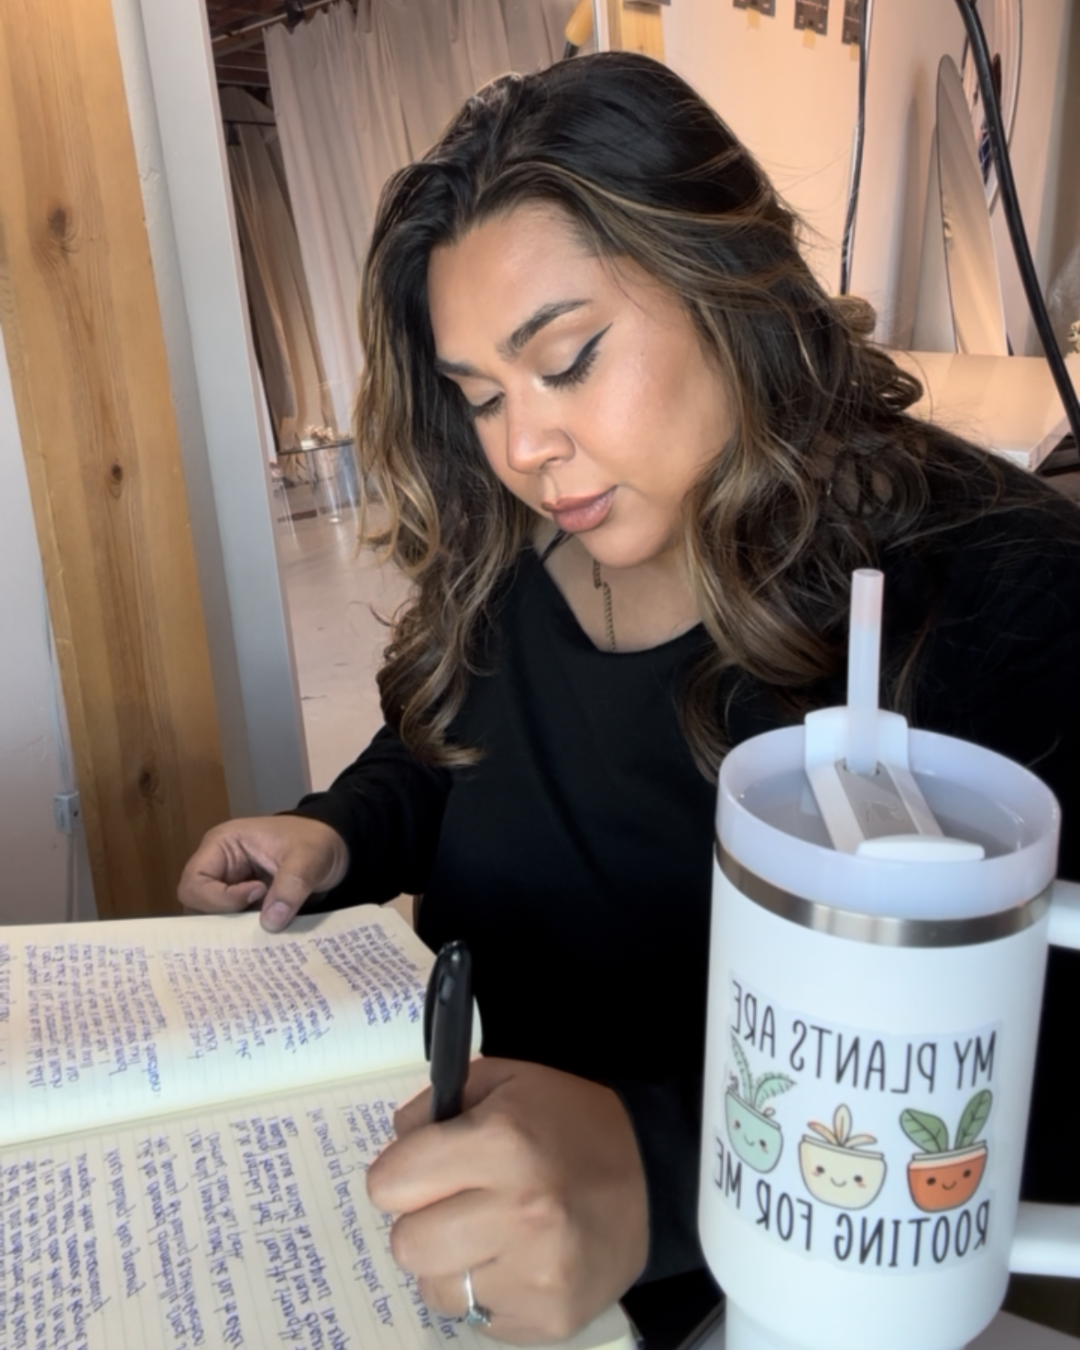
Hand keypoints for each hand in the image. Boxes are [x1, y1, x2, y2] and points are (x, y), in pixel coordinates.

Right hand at [177, 815, 348, 930]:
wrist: (337, 848)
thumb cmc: (317, 841)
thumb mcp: (310, 857)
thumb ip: (290, 886)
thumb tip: (270, 924)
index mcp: (221, 846)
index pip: (194, 883)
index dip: (219, 898)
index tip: (259, 893)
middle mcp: (218, 869)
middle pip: (197, 907)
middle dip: (224, 921)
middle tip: (258, 924)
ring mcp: (229, 889)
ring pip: (213, 922)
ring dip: (236, 932)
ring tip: (265, 935)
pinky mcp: (244, 907)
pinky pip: (234, 928)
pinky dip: (248, 936)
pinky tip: (268, 941)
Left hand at [366, 1058, 648, 1344]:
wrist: (653, 1172)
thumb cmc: (569, 1121)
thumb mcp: (504, 1081)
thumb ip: (435, 1107)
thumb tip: (395, 1147)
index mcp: (502, 1143)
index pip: (388, 1184)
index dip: (399, 1174)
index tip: (423, 1169)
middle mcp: (520, 1212)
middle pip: (406, 1245)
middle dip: (422, 1221)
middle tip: (458, 1204)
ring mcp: (538, 1274)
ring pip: (438, 1290)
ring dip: (453, 1264)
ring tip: (492, 1234)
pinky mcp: (553, 1317)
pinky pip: (480, 1320)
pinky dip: (490, 1292)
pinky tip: (520, 1259)